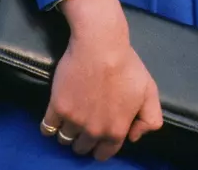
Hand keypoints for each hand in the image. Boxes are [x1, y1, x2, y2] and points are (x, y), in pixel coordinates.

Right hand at [41, 0, 162, 158]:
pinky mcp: (57, 108)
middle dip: (84, 138)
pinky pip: (47, 129)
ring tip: (71, 117)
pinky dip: (49, 127)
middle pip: (83, 148)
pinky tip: (54, 118)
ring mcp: (74, 121)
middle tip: (85, 121)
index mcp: (116, 131)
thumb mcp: (149, 90)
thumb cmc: (126, 65)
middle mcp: (94, 131)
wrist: (100, 44)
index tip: (99, 135)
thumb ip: (150, 119)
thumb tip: (133, 137)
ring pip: (65, 139)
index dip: (102, 146)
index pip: (105, 153)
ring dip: (67, 132)